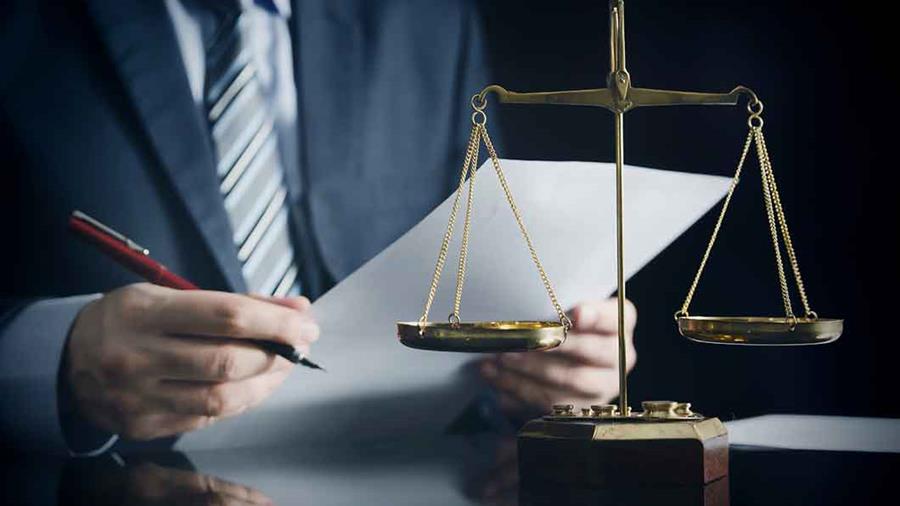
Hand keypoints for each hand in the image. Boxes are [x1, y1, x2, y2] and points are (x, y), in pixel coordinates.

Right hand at [65, 283, 318, 439]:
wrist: (67, 360)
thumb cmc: (130, 319)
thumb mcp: (171, 294)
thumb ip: (234, 303)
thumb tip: (296, 310)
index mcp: (144, 312)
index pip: (227, 317)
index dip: (276, 323)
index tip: (305, 324)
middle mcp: (138, 356)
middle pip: (228, 361)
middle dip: (277, 354)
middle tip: (299, 345)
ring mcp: (139, 396)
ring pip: (221, 397)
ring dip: (266, 382)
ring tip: (284, 366)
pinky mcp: (144, 425)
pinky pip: (207, 418)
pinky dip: (241, 401)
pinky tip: (255, 386)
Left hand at [480, 297, 636, 416]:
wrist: (562, 356)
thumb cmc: (559, 323)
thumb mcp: (562, 307)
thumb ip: (555, 306)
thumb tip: (530, 313)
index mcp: (620, 323)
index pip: (615, 318)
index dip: (596, 316)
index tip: (576, 314)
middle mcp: (620, 356)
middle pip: (591, 352)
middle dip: (550, 347)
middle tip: (516, 343)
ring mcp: (604, 386)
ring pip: (569, 382)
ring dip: (528, 372)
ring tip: (498, 361)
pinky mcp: (581, 409)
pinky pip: (551, 405)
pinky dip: (519, 391)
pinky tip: (497, 380)